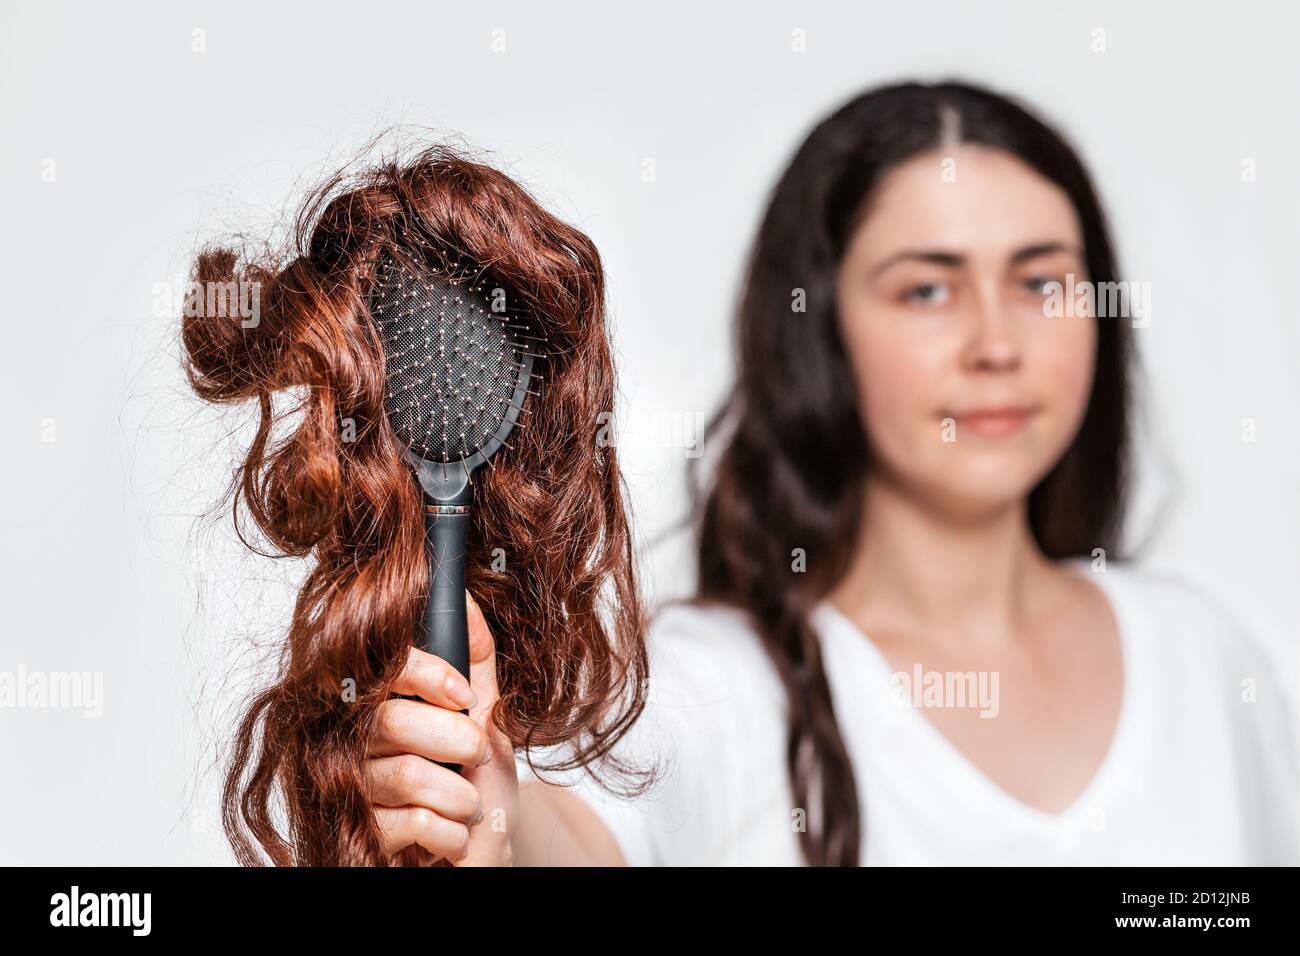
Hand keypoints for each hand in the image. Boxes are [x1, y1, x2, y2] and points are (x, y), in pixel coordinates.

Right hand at [365, 591, 517, 865]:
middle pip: (392, 721)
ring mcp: (352, 792)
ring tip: (467, 803)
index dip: (423, 675)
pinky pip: (409, 822)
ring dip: (460, 794)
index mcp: (379, 706)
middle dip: (458, 740)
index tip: (464, 696)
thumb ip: (475, 660)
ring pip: (407, 774)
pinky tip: (450, 836)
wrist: (483, 856)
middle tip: (477, 756)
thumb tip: (466, 599)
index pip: (377, 670)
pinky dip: (450, 832)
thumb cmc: (481, 788)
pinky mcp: (359, 837)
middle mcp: (354, 744)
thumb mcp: (489, 716)